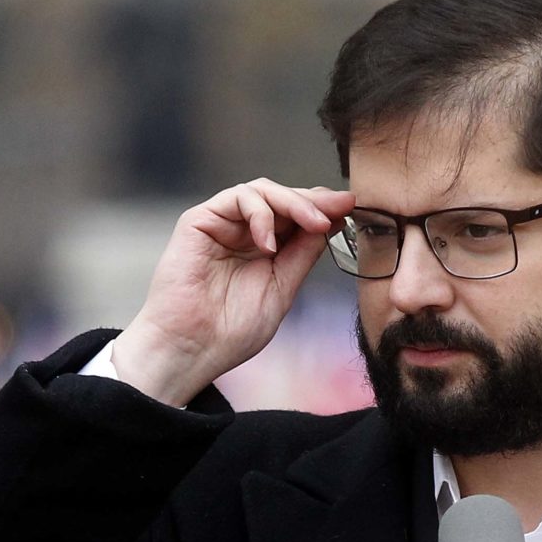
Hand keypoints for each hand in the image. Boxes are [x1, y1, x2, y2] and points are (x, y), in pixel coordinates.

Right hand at [108, 179, 354, 405]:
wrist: (192, 350)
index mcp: (264, 250)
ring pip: (262, 191)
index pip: (296, 217)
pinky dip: (260, 214)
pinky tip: (268, 244)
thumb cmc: (231, 331)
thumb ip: (302, 254)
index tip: (350, 208)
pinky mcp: (200, 221)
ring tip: (312, 224)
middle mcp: (242, 232)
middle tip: (340, 208)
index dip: (322, 209)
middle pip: (282, 198)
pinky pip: (237, 198)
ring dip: (293, 203)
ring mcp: (221, 225)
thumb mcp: (282, 288)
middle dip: (314, 201)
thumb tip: (330, 221)